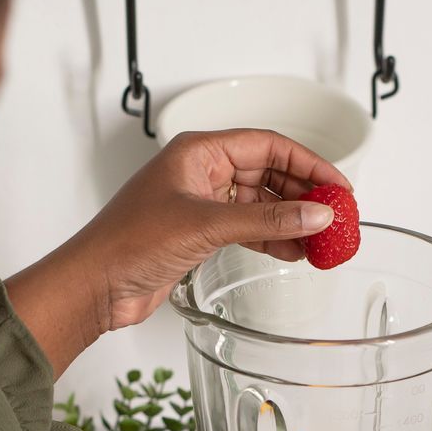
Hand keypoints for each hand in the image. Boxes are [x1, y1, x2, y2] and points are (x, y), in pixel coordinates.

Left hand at [4, 129, 349, 370]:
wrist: (93, 286)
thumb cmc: (128, 244)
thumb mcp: (206, 227)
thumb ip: (267, 222)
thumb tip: (317, 214)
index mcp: (198, 151)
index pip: (268, 144)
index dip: (308, 163)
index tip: (338, 186)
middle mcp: (201, 172)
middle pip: (268, 172)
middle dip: (304, 194)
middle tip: (337, 217)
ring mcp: (200, 203)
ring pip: (260, 204)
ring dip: (291, 221)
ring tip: (321, 242)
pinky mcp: (198, 234)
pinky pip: (247, 229)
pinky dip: (272, 240)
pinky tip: (294, 253)